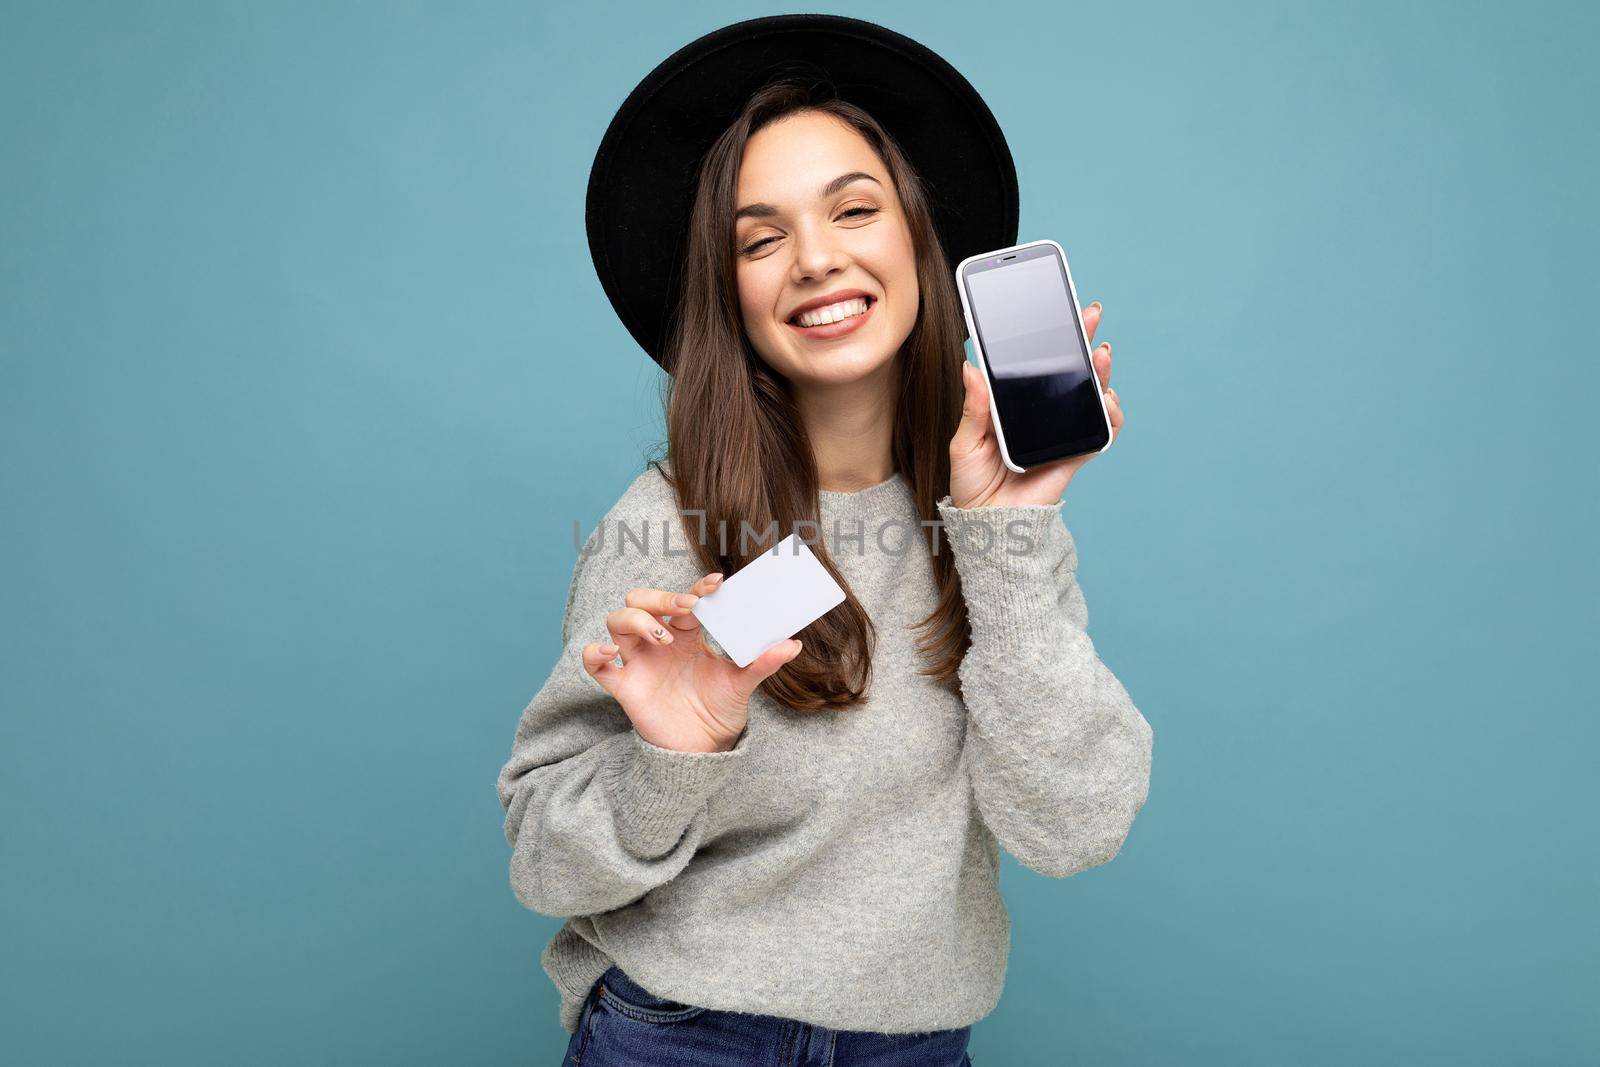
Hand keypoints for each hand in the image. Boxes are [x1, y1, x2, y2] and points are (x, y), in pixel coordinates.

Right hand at [580, 571, 802, 752]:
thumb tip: (794, 644)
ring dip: (637, 620)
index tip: (715, 585)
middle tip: (685, 608)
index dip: (696, 587)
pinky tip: (611, 654)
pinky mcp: (624, 685)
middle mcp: (659, 642)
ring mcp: (639, 662)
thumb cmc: (720, 711)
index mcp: (687, 635)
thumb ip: (763, 663)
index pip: (685, 600)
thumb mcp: (743, 685)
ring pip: (618, 620)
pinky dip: (595, 653)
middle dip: (660, 597)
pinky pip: (595, 664)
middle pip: (641, 599)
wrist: (703, 749)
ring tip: (663, 636)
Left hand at [948, 300, 1123, 508]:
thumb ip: (974, 407)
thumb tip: (970, 367)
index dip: (1046, 337)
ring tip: (1100, 353)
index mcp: (1012, 405)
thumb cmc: (971, 484)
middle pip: (1068, 371)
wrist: (986, 524)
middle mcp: (1040, 414)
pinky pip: (1099, 432)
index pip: (1034, 364)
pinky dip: (1109, 415)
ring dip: (1100, 372)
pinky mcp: (1074, 454)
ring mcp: (1060, 432)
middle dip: (1080, 340)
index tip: (1053, 308)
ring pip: (1089, 395)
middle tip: (1088, 312)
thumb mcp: (965, 441)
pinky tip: (1107, 399)